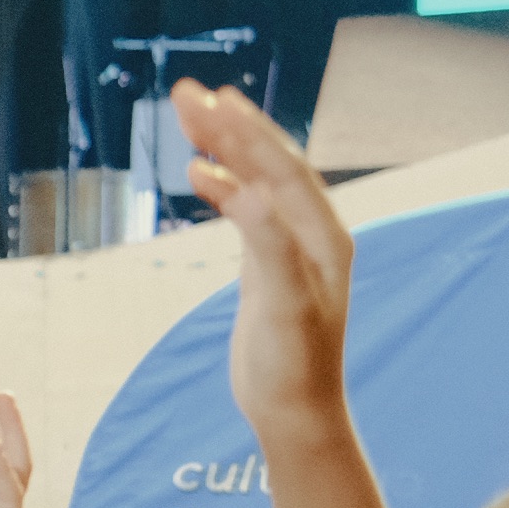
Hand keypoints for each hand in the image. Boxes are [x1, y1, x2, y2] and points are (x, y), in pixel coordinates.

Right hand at [175, 78, 356, 444]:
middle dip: (230, 126)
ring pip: (258, 181)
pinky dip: (223, 185)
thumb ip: (267, 246)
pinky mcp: (270, 266)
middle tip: (184, 93)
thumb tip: (246, 192)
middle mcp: (314, 234)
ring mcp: (293, 248)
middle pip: (270, 164)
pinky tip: (200, 175)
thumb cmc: (292, 367)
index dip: (244, 133)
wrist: (296, 414)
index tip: (205, 102)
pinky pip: (248, 208)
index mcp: (324, 236)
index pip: (281, 169)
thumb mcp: (281, 307)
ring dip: (225, 148)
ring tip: (191, 116)